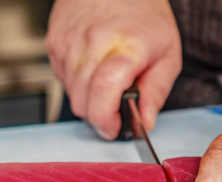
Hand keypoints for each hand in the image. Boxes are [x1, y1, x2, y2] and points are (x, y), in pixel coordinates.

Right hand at [46, 0, 180, 138]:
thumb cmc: (143, 13)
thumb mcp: (167, 53)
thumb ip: (157, 92)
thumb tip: (145, 122)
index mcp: (126, 46)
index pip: (104, 91)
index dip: (106, 119)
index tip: (115, 128)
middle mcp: (93, 43)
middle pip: (82, 102)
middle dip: (98, 116)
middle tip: (114, 109)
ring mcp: (69, 43)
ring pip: (70, 94)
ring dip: (87, 99)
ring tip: (106, 81)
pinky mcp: (54, 42)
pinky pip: (61, 79)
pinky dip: (76, 83)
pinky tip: (91, 67)